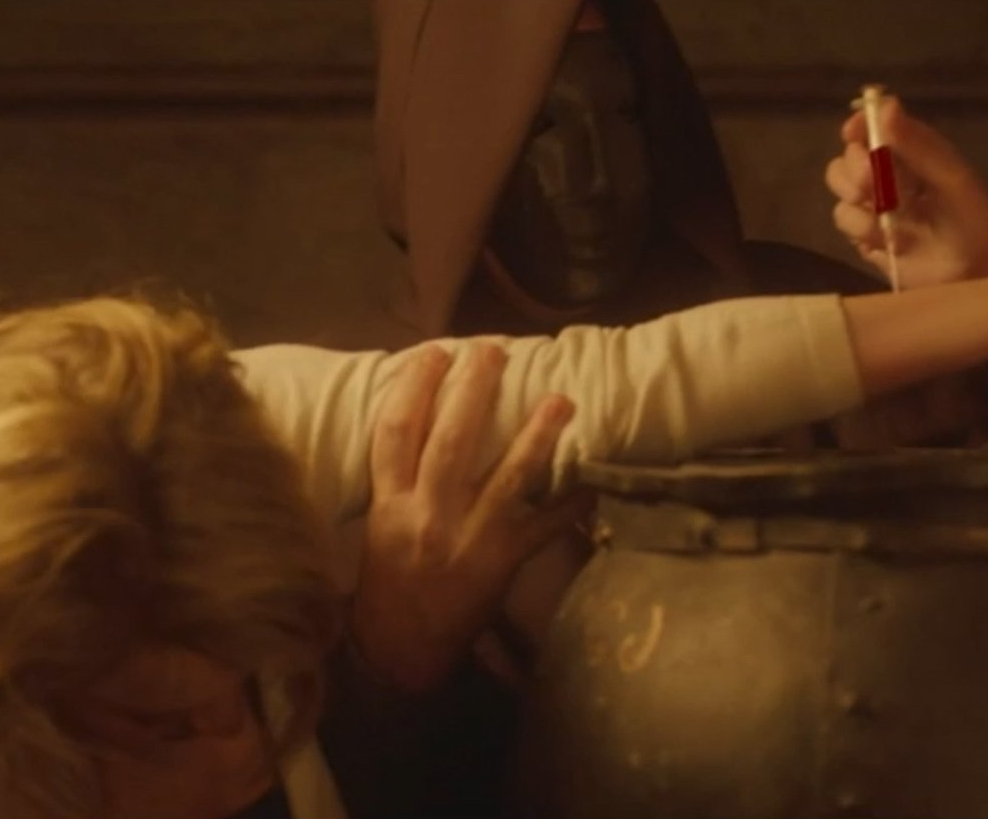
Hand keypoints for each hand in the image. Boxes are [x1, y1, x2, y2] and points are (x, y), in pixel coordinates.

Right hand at [351, 343, 594, 690]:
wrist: (401, 648)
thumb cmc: (390, 579)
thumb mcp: (381, 524)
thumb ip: (400, 478)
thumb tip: (431, 417)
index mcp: (389, 504)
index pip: (396, 433)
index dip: (414, 387)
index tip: (434, 351)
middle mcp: (426, 516)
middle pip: (449, 441)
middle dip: (472, 391)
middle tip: (493, 351)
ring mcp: (468, 539)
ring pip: (504, 478)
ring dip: (536, 437)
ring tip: (561, 400)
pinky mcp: (501, 563)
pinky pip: (543, 528)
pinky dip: (570, 507)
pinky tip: (594, 483)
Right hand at [825, 96, 987, 287]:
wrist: (967, 278)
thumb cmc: (971, 226)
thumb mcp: (953, 181)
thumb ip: (919, 145)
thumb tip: (885, 105)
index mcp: (915, 151)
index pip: (877, 122)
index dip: (860, 123)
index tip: (853, 132)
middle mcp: (890, 171)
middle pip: (849, 154)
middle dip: (857, 168)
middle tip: (874, 188)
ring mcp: (873, 202)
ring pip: (839, 184)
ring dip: (857, 200)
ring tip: (883, 219)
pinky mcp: (861, 232)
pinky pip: (842, 216)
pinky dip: (860, 227)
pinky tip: (886, 241)